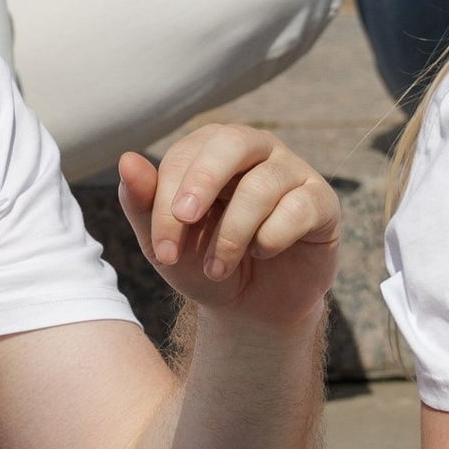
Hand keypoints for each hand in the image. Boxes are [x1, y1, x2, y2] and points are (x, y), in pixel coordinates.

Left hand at [118, 123, 339, 328]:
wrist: (252, 307)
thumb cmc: (205, 264)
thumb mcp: (166, 244)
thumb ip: (143, 204)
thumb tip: (126, 160)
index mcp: (211, 149)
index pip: (185, 157)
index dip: (167, 200)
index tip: (162, 251)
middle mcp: (255, 149)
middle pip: (231, 141)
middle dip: (202, 180)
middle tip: (185, 219)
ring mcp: (292, 171)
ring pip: (262, 184)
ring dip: (233, 233)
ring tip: (219, 268)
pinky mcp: (321, 201)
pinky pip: (298, 209)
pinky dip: (272, 239)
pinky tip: (263, 255)